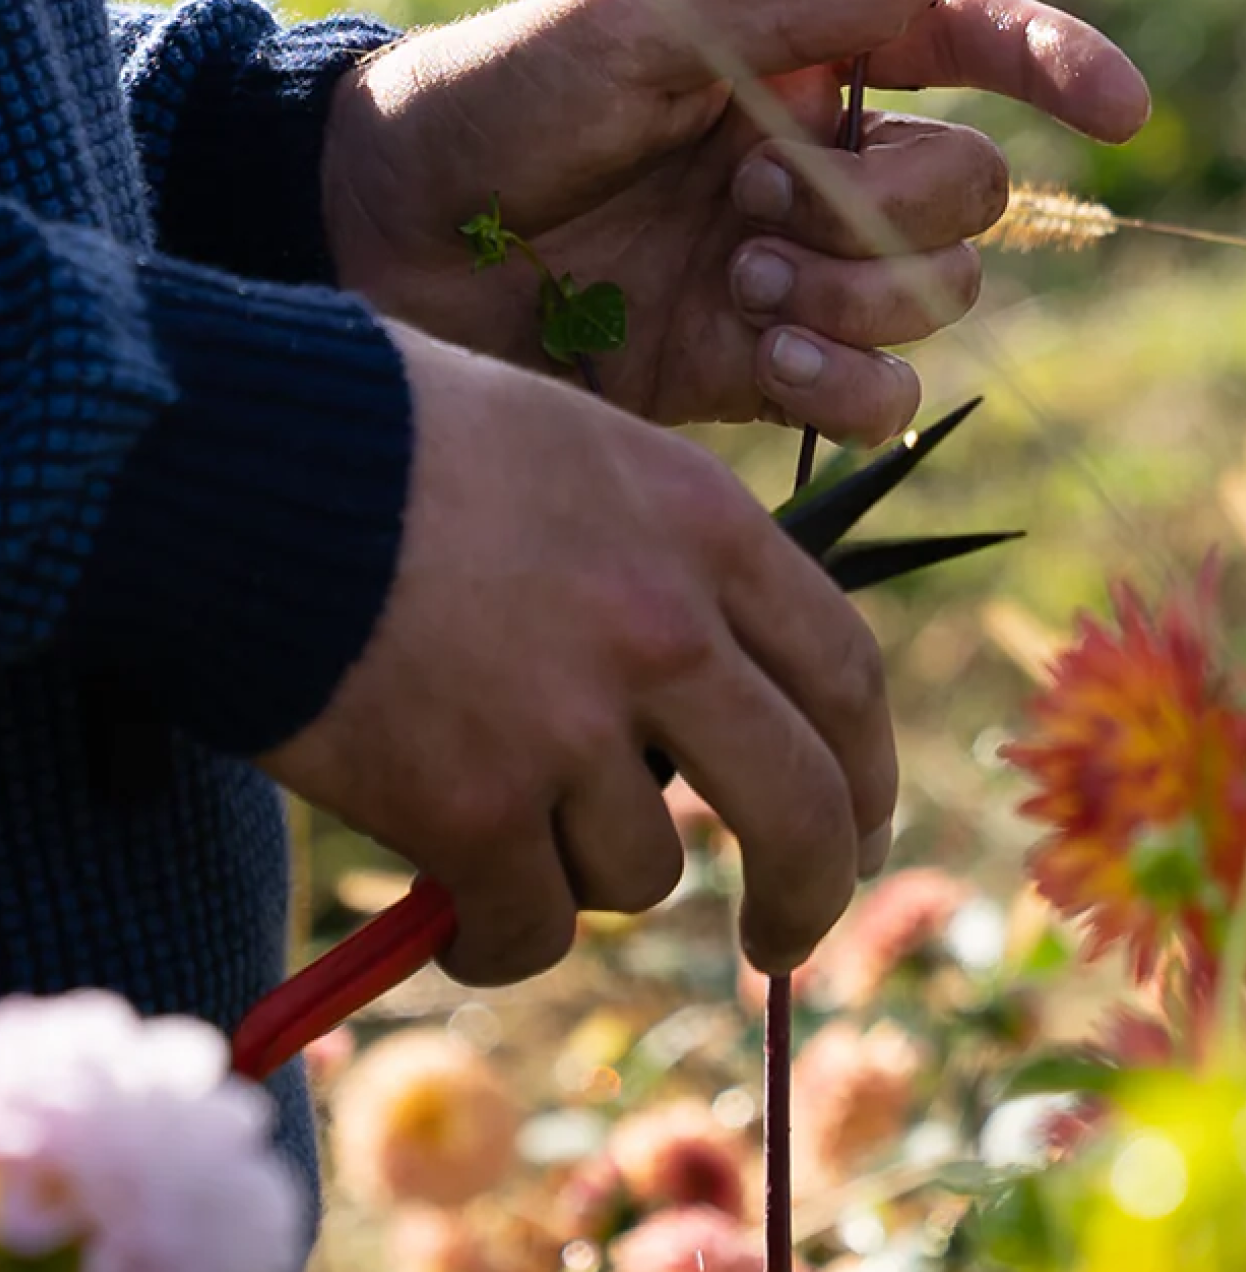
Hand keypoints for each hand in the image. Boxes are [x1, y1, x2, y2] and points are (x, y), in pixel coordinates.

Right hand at [260, 326, 895, 984]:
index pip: (846, 672)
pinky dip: (495, 938)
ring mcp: (571, 721)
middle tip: (784, 939)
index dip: (868, 767)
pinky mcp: (468, 806)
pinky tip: (457, 909)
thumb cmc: (401, 442)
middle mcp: (665, 627)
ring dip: (582, 869)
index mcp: (703, 527)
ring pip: (641, 870)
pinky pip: (528, 926)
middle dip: (810, 892)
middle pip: (803, 804)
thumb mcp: (580, 454)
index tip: (858, 825)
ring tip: (503, 819)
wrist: (242, 463)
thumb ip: (667, 560)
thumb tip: (717, 682)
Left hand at [323, 0, 1148, 443]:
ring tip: (744, 277)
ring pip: (939, 294)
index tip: (1124, 108)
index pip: (968, 49)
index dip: (1056, 65)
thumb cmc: (500, 96)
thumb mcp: (642, 28)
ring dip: (865, 289)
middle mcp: (822, 163)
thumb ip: (799, 8)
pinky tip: (770, 347)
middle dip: (893, 203)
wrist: (385, 237)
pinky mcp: (760, 365)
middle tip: (757, 197)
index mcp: (803, 62)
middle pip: (972, 191)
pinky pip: (879, 388)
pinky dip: (853, 376)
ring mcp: (798, 268)